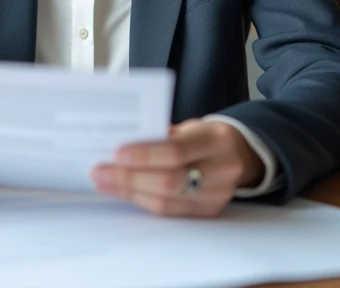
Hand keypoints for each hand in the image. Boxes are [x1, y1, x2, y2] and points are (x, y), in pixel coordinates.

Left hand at [90, 119, 263, 217]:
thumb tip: (119, 144)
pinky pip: (169, 212)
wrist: (239, 154)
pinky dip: (142, 201)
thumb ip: (159, 134)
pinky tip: (123, 192)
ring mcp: (217, 196)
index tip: (115, 154)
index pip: (176, 151)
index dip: (144, 155)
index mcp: (215, 140)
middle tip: (100, 172)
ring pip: (166, 202)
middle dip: (129, 178)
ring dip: (130, 192)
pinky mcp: (209, 213)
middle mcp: (221, 170)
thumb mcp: (189, 126)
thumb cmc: (204, 136)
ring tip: (105, 182)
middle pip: (169, 182)